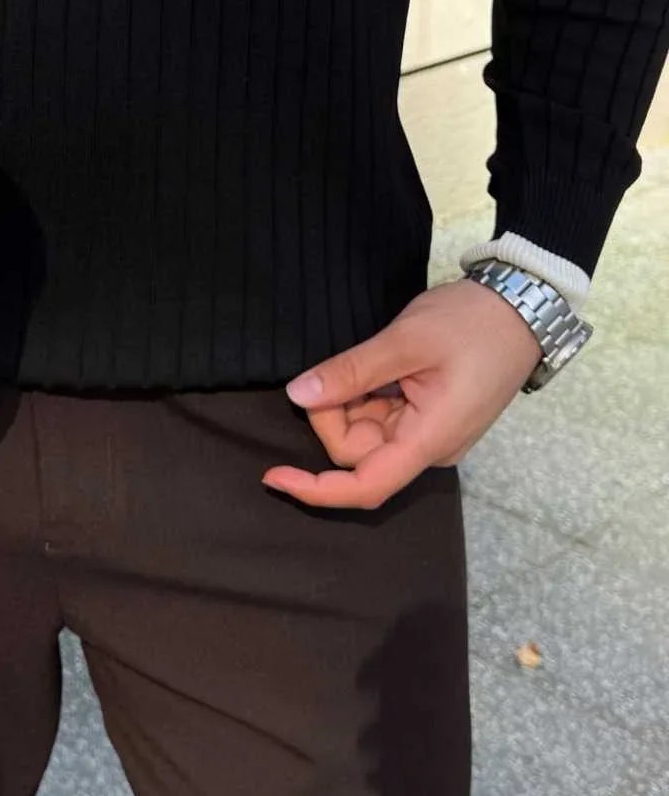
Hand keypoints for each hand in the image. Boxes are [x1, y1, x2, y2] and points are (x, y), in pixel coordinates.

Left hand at [261, 278, 541, 510]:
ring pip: (366, 433)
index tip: (272, 475)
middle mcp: (429, 447)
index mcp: (430, 439)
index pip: (365, 486)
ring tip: (370, 358)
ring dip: (349, 400)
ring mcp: (430, 432)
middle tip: (340, 366)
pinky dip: (365, 394)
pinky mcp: (429, 416)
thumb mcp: (406, 340)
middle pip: (358, 453)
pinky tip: (376, 366)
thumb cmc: (472, 322)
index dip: (315, 488)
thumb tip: (299, 394)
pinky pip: (382, 417)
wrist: (522, 306)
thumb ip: (352, 371)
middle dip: (332, 414)